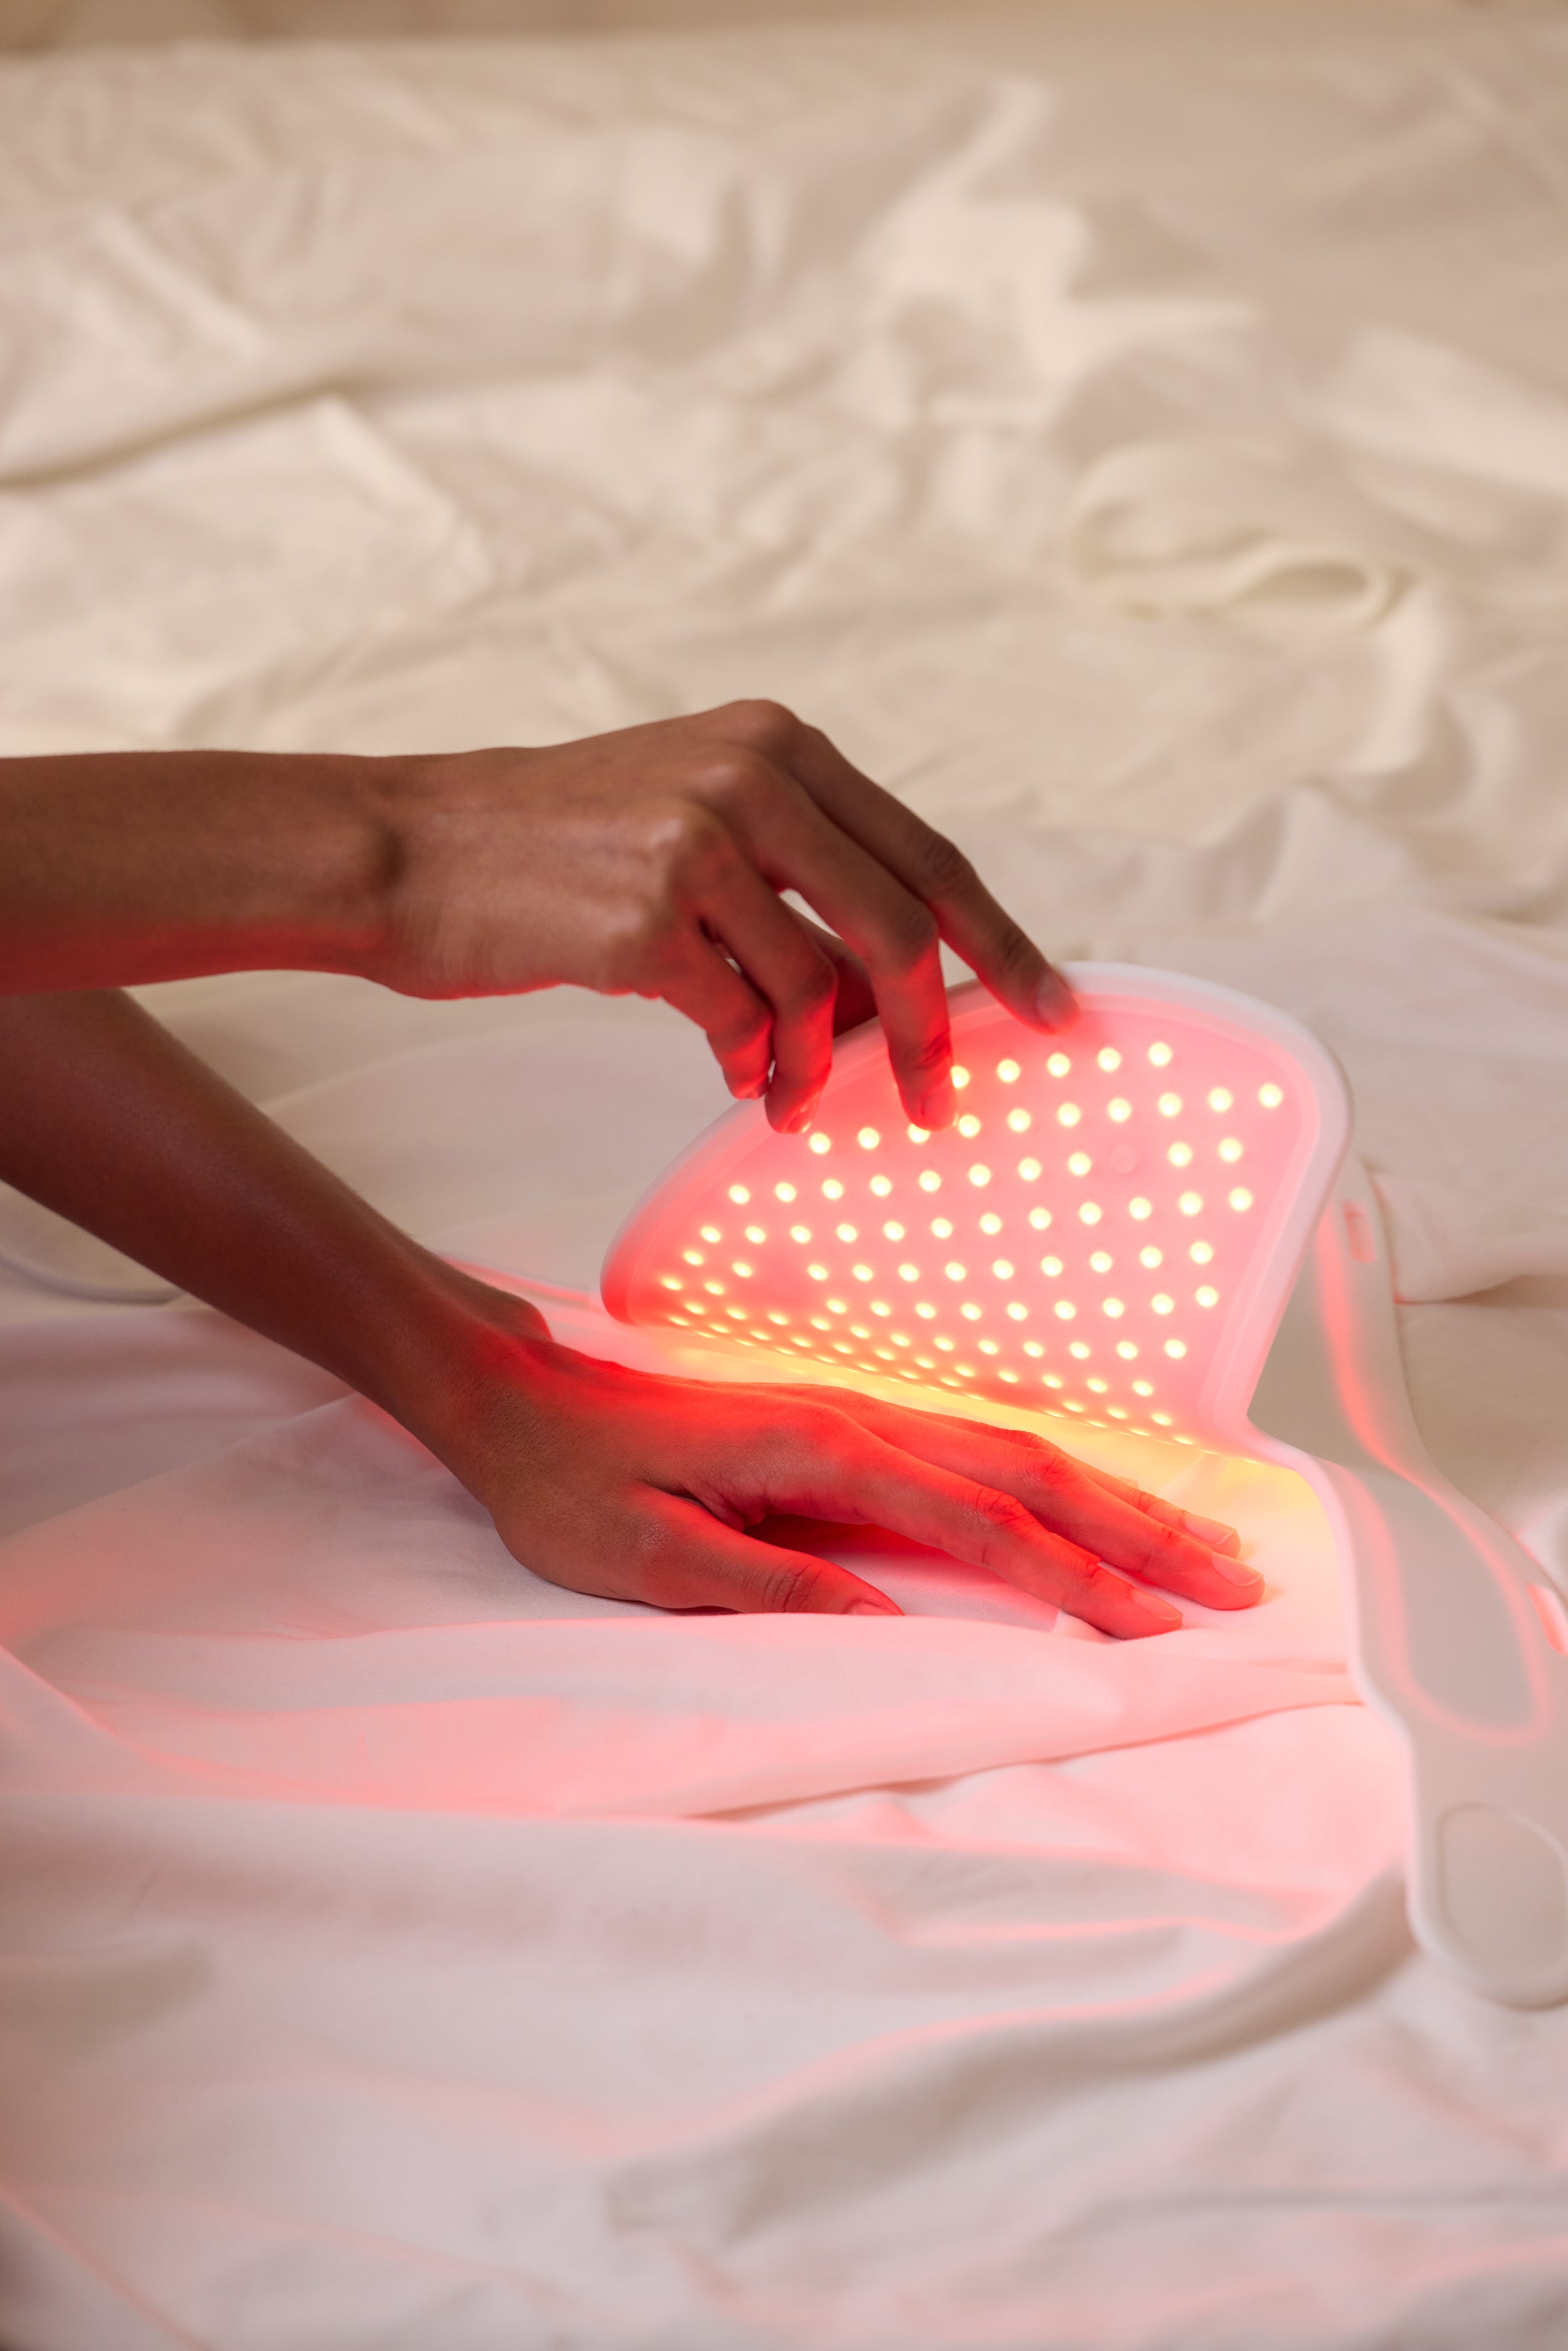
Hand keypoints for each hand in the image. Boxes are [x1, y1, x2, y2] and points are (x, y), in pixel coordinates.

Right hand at [381, 699, 1073, 1132]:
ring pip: (821, 987)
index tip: (1052, 1008)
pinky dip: (746, 1062)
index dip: (999, 941)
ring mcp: (698, 843)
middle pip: (900, 926)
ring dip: (819, 1065)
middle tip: (938, 1100)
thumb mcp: (687, 810)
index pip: (927, 853)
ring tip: (791, 1098)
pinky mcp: (646, 919)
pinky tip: (725, 1070)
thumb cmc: (550, 851)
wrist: (406, 852)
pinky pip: (740, 1021)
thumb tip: (894, 984)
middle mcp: (750, 778)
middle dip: (932, 1031)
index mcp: (777, 744)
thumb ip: (792, 868)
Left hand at [429, 1298, 1260, 1637]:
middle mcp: (860, 1418)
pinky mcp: (845, 1424)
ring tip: (1199, 1541)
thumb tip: (890, 1624)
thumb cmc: (570, 1485)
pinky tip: (1092, 1497)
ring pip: (1016, 1449)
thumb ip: (767, 1584)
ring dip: (1115, 1494)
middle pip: (1034, 1470)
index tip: (1160, 1626)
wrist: (518, 1399)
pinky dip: (1055, 1475)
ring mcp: (858, 1413)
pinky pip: (976, 1447)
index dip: (1079, 1576)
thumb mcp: (647, 1555)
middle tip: (1238, 1580)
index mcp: (824, 1451)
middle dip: (1141, 1528)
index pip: (984, 1522)